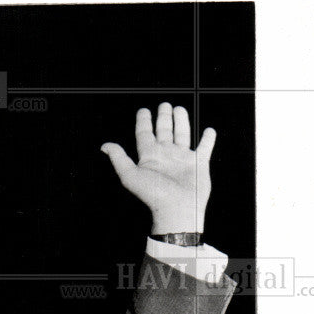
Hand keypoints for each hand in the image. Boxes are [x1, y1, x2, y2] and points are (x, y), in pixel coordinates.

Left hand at [101, 103, 215, 232]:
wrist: (177, 208)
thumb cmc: (153, 194)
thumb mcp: (130, 175)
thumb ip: (118, 159)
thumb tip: (104, 146)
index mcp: (150, 157)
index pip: (144, 135)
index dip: (143, 122)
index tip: (143, 110)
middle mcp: (165, 156)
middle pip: (163, 131)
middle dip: (163, 118)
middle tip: (164, 105)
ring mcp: (182, 159)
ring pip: (182, 135)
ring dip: (181, 122)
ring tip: (179, 109)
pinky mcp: (199, 163)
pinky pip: (205, 148)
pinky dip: (208, 139)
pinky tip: (209, 131)